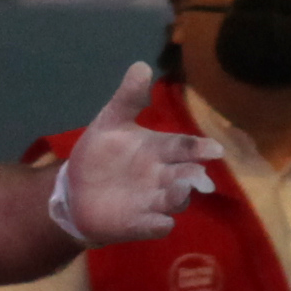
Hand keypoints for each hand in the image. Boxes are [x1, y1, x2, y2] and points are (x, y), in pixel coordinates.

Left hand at [48, 63, 223, 245]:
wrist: (76, 189)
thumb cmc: (101, 154)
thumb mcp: (111, 122)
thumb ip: (128, 98)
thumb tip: (142, 65)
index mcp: (158, 150)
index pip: (183, 147)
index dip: (199, 147)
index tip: (214, 149)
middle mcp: (162, 176)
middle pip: (185, 175)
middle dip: (193, 174)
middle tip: (197, 173)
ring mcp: (152, 201)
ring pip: (175, 201)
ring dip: (179, 197)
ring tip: (178, 190)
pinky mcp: (139, 223)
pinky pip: (155, 226)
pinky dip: (159, 224)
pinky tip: (161, 222)